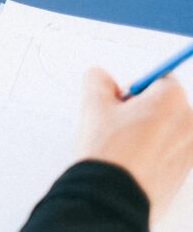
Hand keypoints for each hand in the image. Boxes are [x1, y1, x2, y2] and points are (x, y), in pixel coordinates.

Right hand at [76, 67, 192, 221]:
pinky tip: (131, 161)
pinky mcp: (185, 171)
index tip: (119, 102)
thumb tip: (102, 79)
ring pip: (166, 128)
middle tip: (116, 125)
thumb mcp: (93, 105)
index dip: (134, 89)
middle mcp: (189, 122)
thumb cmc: (109, 151)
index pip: (158, 79)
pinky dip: (152, 152)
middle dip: (142, 110)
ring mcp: (191, 149)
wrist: (114, 196)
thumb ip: (98, 80)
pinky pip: (168, 151)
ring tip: (121, 146)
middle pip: (165, 104)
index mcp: (172, 100)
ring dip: (146, 131)